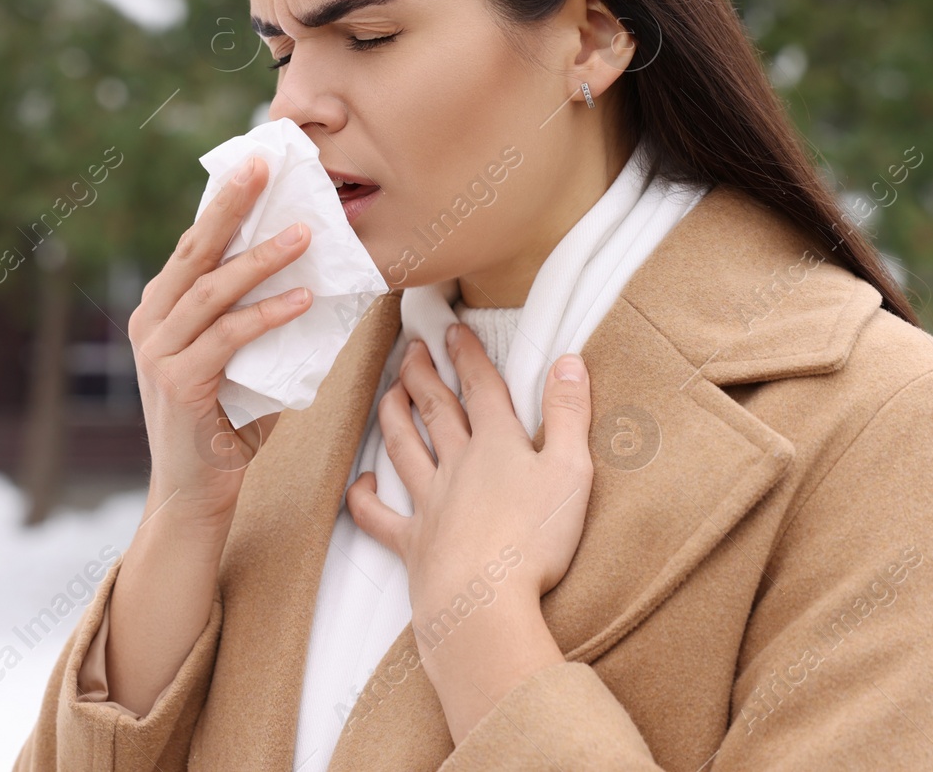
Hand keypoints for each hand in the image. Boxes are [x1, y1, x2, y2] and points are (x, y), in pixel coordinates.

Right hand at [128, 154, 312, 526]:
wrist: (197, 493)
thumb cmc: (227, 423)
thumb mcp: (241, 359)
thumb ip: (258, 321)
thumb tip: (314, 277)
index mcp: (160, 310)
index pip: (194, 246)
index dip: (224, 205)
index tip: (255, 166)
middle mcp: (150, 323)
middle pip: (195, 251)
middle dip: (232, 206)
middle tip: (264, 168)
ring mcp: (158, 353)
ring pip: (214, 289)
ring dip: (263, 258)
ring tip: (306, 235)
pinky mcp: (179, 382)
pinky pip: (229, 336)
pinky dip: (268, 314)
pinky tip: (302, 299)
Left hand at [344, 322, 593, 738]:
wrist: (485, 602)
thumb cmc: (535, 539)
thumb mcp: (571, 471)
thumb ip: (569, 414)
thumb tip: (569, 361)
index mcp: (497, 445)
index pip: (481, 388)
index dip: (468, 355)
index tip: (453, 329)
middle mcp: (457, 465)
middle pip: (435, 410)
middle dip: (423, 374)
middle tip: (411, 348)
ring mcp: (430, 504)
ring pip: (404, 448)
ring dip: (394, 416)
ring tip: (388, 393)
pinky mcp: (413, 544)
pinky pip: (379, 517)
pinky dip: (365, 498)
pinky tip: (361, 482)